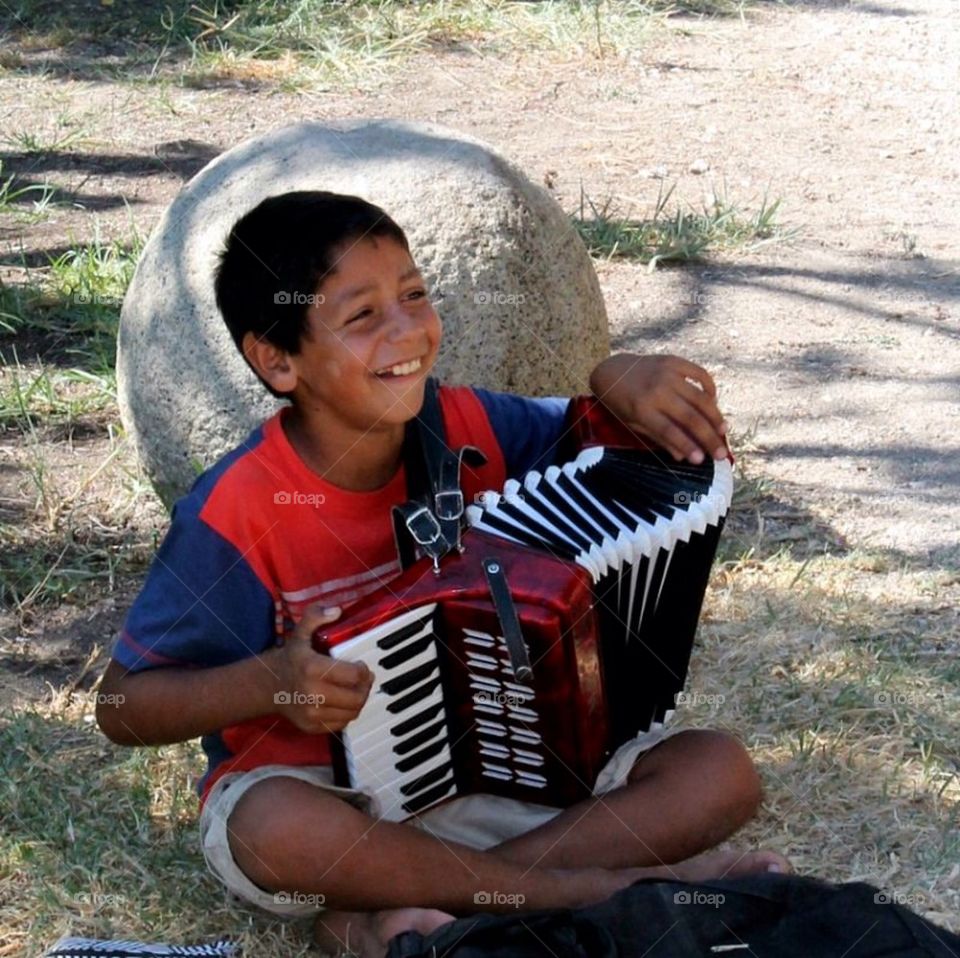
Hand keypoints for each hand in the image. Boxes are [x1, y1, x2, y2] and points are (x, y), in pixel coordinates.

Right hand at [267, 605, 372, 733]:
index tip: (360, 664)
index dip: (363, 669)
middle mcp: (312, 694)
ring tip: (356, 689)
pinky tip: (344, 701)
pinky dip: (348, 713)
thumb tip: (336, 610)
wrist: (269, 687)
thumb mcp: (300, 632)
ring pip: (352, 713)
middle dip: (365, 686)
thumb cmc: (291, 658)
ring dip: (359, 700)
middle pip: (356, 697)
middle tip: (364, 678)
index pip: (354, 675)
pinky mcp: (312, 728)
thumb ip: (315, 616)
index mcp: (312, 668)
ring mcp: (311, 714)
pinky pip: (342, 724)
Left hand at [589, 353, 728, 463]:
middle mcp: (657, 390)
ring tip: (724, 431)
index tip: (702, 460)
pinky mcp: (674, 361)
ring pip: (700, 397)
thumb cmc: (621, 403)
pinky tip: (713, 402)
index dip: (687, 446)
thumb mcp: (633, 424)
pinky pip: (700, 374)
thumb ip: (658, 438)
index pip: (670, 431)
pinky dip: (710, 388)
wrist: (612, 371)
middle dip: (708, 437)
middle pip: (690, 417)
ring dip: (715, 416)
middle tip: (721, 453)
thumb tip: (683, 457)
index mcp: (642, 409)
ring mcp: (667, 373)